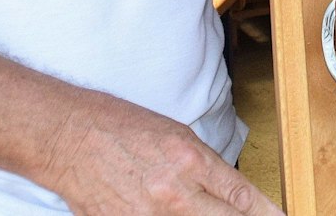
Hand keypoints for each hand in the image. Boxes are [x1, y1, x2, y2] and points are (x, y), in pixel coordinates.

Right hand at [40, 94, 281, 215]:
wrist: (68, 136)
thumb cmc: (120, 127)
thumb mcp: (175, 135)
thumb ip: (205, 167)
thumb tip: (230, 194)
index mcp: (190, 160)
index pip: (241, 197)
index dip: (267, 214)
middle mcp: (173, 192)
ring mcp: (147, 215)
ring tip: (200, 212)